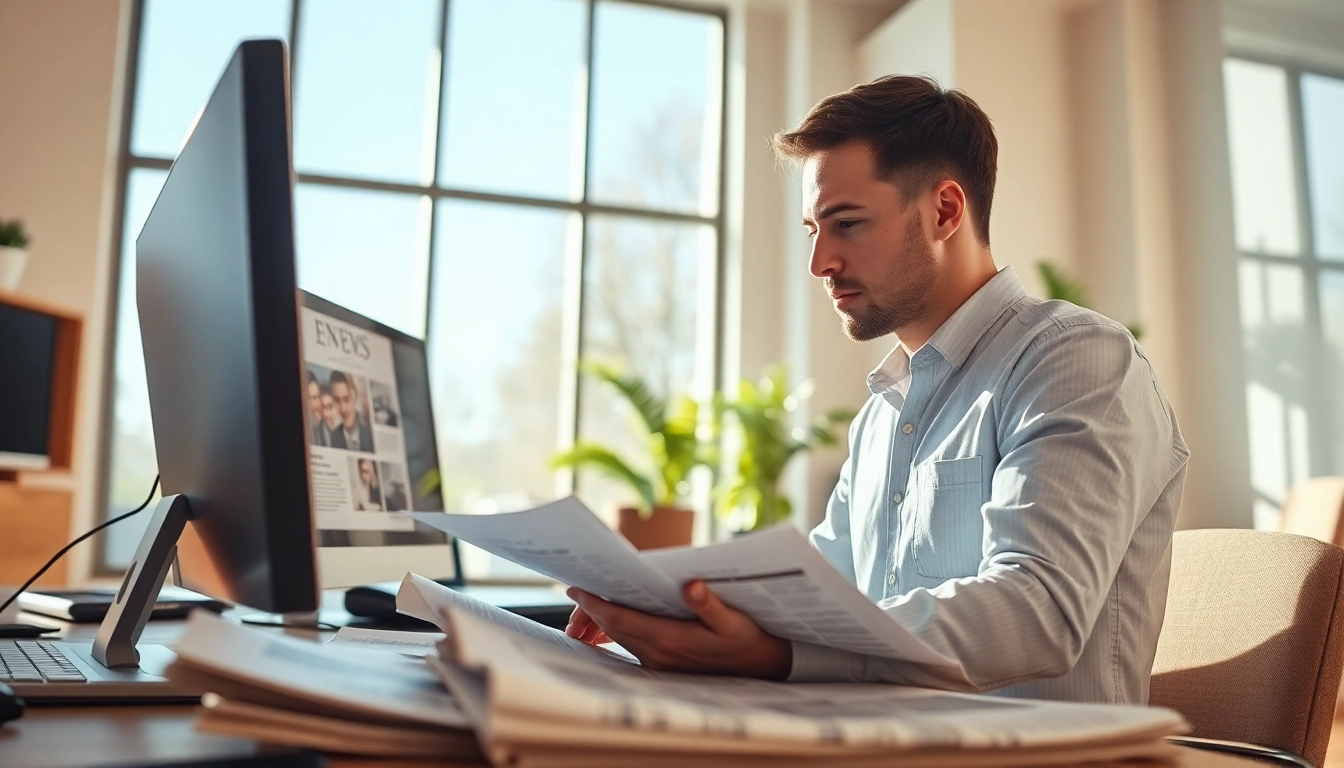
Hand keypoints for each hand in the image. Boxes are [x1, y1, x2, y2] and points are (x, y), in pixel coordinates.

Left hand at [564, 581, 791, 679]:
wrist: (759, 666)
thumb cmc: (746, 639)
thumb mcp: (734, 620)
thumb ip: (710, 604)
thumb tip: (691, 585)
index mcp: (670, 640)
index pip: (620, 620)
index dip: (595, 604)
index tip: (575, 588)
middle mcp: (658, 653)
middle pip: (612, 628)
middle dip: (590, 609)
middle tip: (574, 586)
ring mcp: (658, 660)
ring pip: (618, 636)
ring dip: (600, 619)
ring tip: (586, 598)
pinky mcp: (661, 661)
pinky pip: (628, 642)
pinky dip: (615, 628)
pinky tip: (610, 615)